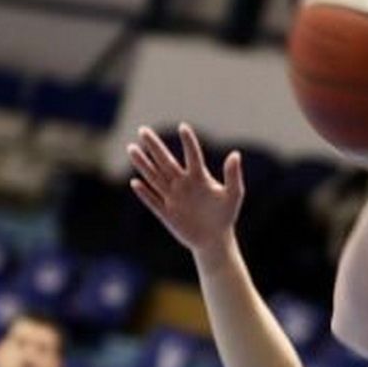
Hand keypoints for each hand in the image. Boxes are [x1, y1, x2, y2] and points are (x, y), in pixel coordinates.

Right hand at [127, 124, 244, 265]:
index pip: (192, 156)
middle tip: (143, 130)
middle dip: (155, 147)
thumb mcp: (233, 195)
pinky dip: (145, 193)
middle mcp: (183, 183)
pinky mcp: (166, 213)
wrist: (214, 239)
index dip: (189, 143)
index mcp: (199, 177)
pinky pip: (153, 201)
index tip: (183, 127)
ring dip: (143, 164)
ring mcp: (173, 197)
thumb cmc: (225, 215)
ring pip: (155, 178)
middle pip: (166, 162)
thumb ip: (233, 175)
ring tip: (132, 148)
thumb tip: (235, 154)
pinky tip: (135, 183)